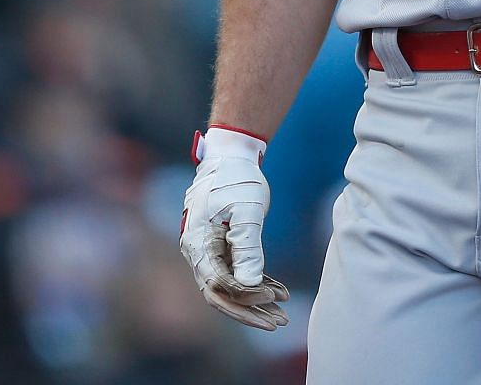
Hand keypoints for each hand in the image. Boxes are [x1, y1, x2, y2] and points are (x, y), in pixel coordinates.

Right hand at [178, 127, 290, 330]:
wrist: (231, 157)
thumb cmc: (236, 179)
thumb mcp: (245, 211)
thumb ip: (247, 248)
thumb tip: (248, 286)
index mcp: (198, 245)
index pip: (219, 284)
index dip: (245, 296)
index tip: (272, 299)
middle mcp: (199, 253)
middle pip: (221, 294)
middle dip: (249, 312)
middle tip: (278, 324)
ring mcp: (210, 252)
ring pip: (230, 287)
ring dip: (255, 302)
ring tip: (282, 315)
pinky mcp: (223, 248)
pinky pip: (238, 273)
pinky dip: (258, 283)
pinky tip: (279, 292)